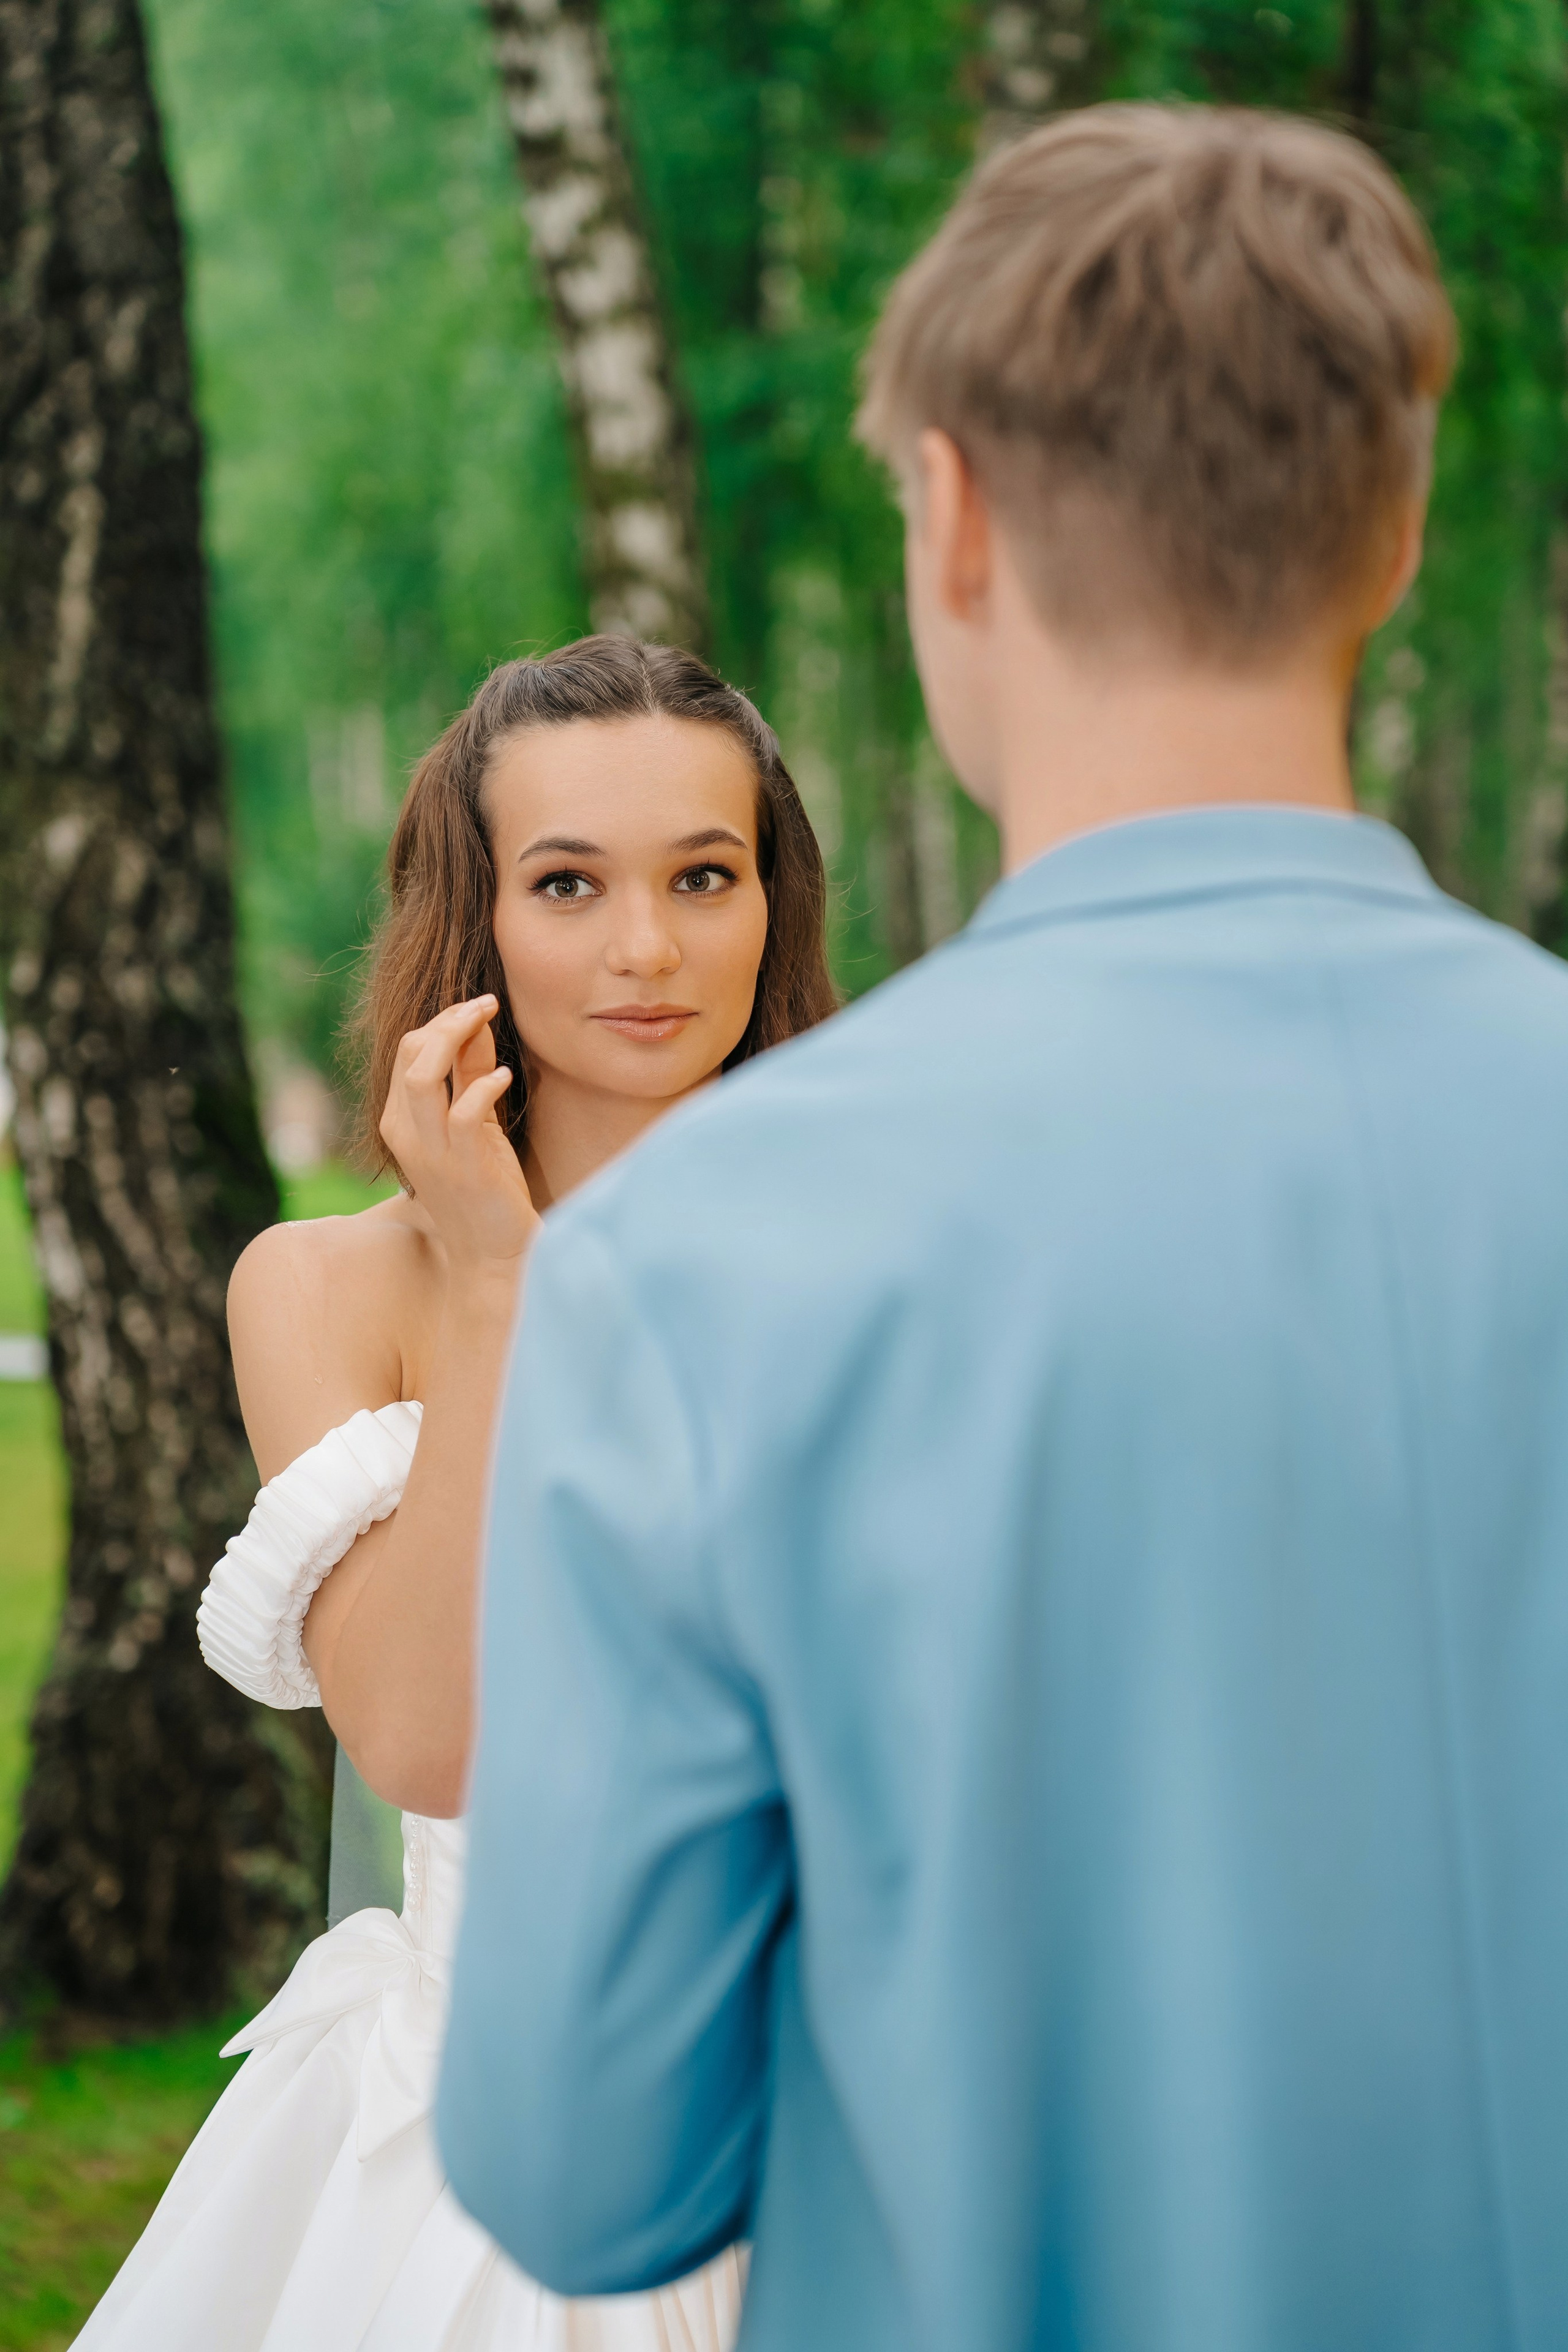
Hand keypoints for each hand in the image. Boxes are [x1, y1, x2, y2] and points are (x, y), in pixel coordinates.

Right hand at [379, 997, 540, 1278]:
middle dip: (447, 1020)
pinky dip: (483, 1085)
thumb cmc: (486, 1188)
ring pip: (423, 1076)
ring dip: (455, 1038)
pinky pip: (463, 1112)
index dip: (441, 1022)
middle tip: (484, 1005)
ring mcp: (431, 1152)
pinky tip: (505, 1076)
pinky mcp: (463, 1167)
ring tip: (486, 1021)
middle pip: (410, 1055)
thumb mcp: (474, 1124)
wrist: (494, 1253)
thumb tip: (476, 1025)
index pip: (406, 1053)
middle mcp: (407, 1134)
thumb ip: (469, 1077)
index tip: (476, 1008)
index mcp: (401, 1122)